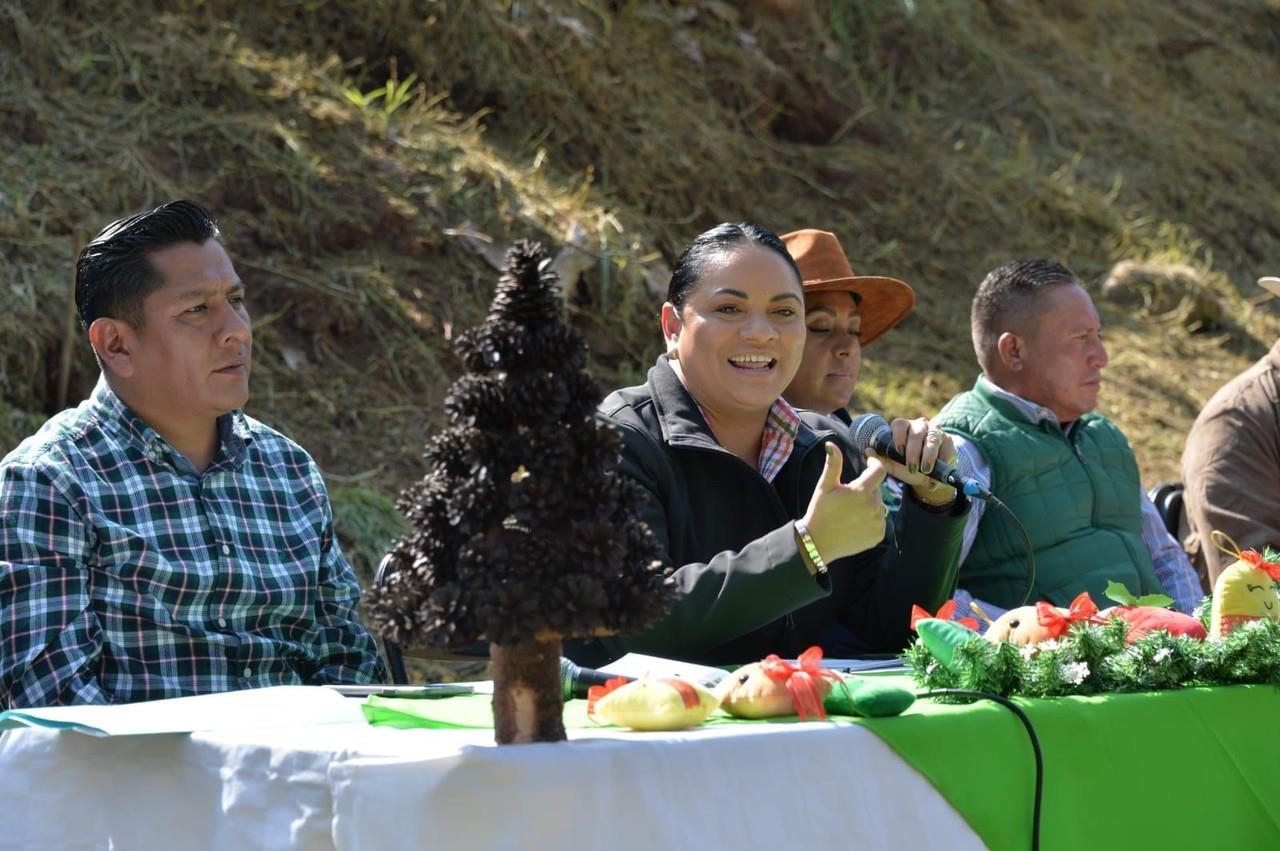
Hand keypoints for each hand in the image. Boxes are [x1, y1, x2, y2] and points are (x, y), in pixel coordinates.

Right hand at [800, 443, 888, 564]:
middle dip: (866, 489)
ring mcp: (878, 522)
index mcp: (862, 492)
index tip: (867, 463)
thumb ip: (833, 464)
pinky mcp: (878, 535)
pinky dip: (871, 519)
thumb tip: (831, 444)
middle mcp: (874, 506)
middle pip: (877, 489)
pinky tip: (856, 523)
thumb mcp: (825, 486)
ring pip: (879, 505)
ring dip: (869, 504)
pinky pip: (879, 521)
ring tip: (851, 512)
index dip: (874, 464)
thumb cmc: (820, 511)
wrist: (817, 542)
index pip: (879, 470)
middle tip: (849, 497)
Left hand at [872, 417, 956, 506]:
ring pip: (932, 439)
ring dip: (928, 456)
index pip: (899, 424)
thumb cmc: (907, 467)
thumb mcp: (893, 465)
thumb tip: (866, 452)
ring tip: (925, 470)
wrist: (928, 476)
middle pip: (916, 433)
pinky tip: (938, 469)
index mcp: (903, 427)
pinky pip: (946, 447)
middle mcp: (919, 425)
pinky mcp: (948, 440)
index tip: (898, 451)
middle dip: (913, 451)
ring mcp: (935, 431)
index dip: (898, 436)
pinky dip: (942, 459)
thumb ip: (880, 460)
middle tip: (912, 467)